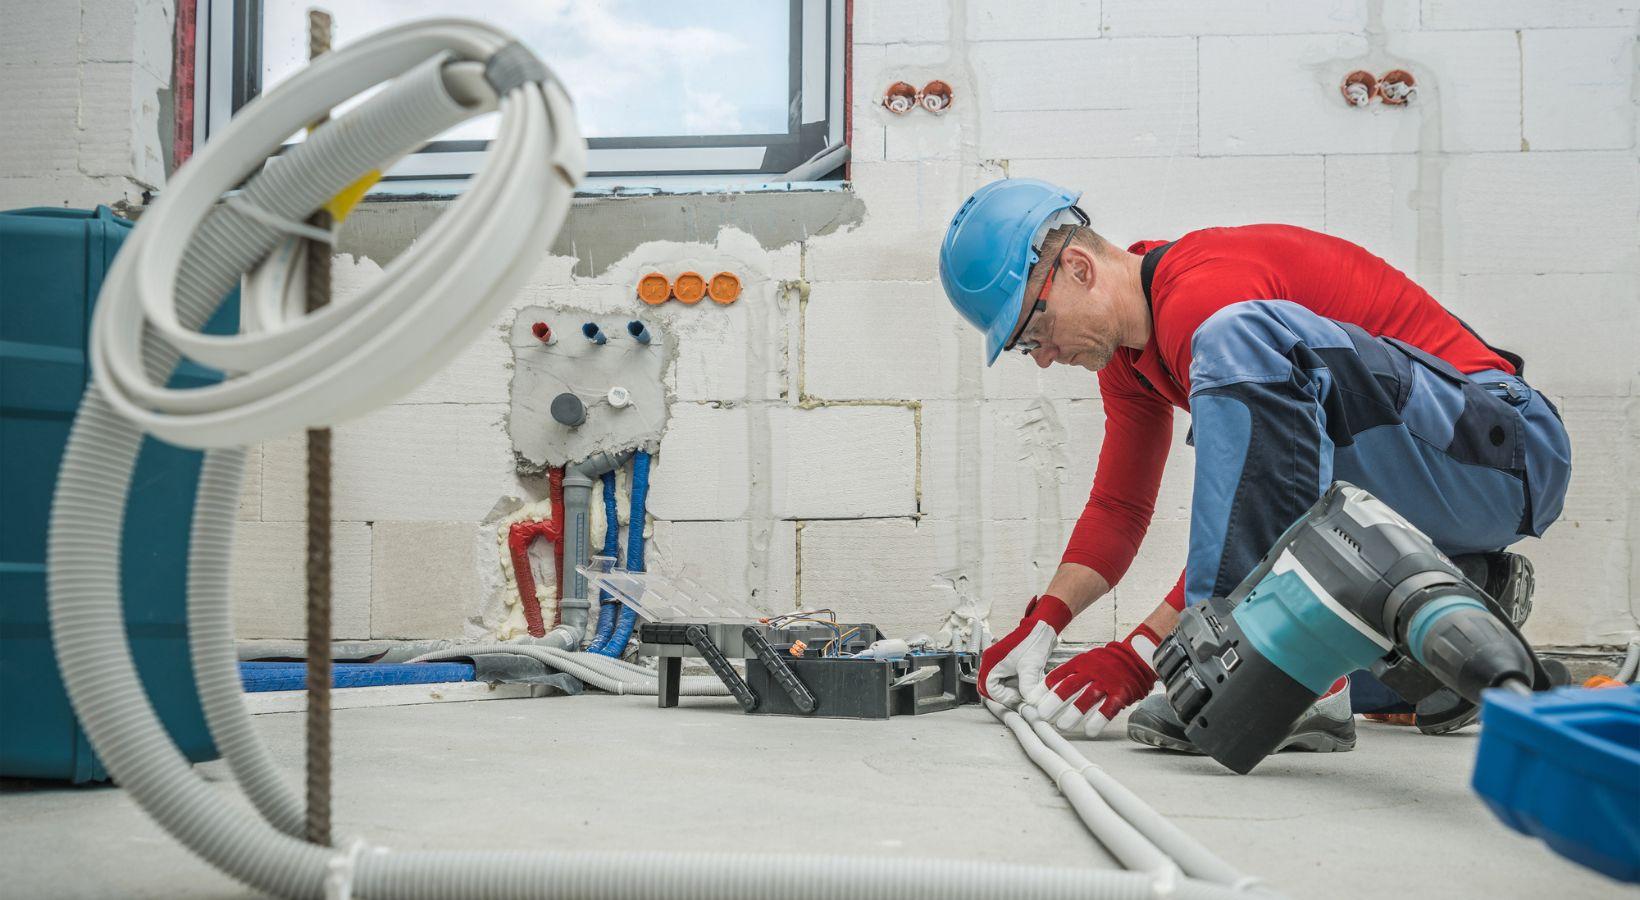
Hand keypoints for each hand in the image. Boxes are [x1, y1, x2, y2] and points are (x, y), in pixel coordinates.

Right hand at [979, 595, 1073, 707]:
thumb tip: (1030, 703)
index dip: (1004, 696)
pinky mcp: (1006, 663)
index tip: (1018, 698)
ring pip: (1000, 684)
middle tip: (1020, 697)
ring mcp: (998, 662)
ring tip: (1025, 690)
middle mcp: (991, 662)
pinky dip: (1015, 684)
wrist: (1042, 627)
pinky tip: (1026, 683)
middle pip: (992, 687)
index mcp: (991, 661)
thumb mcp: (1031, 667)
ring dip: (1012, 690)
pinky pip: (1006, 679)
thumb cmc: (1033, 640)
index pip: (989, 688)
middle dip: (1006, 694)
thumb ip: (1028, 686)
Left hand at [1033, 624, 1159, 736]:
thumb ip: (1068, 674)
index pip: (1057, 676)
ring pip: (1087, 698)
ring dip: (1073, 713)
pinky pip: (1108, 708)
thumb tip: (1044, 690)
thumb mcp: (1085, 662)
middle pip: (1069, 686)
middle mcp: (1091, 671)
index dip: (1043, 690)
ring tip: (1062, 726)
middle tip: (1042, 715)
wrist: (1135, 656)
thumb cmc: (1105, 663)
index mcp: (1080, 663)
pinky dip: (1098, 719)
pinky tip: (1089, 730)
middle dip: (1054, 701)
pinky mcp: (1120, 693)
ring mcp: (1106, 682)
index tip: (1032, 703)